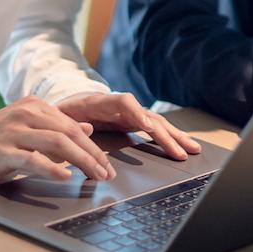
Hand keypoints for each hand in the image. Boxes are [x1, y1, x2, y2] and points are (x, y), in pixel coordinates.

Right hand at [0, 95, 114, 184]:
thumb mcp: (29, 128)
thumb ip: (57, 127)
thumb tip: (87, 127)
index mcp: (35, 106)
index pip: (72, 125)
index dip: (92, 146)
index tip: (106, 164)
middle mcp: (26, 114)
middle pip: (68, 132)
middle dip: (92, 154)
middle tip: (106, 173)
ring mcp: (14, 131)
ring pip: (55, 143)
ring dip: (80, 160)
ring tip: (94, 175)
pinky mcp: (2, 151)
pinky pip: (31, 159)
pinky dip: (51, 168)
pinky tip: (65, 176)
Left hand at [57, 92, 201, 160]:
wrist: (65, 105)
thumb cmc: (61, 114)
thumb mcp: (60, 118)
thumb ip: (71, 123)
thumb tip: (88, 129)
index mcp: (100, 101)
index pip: (124, 102)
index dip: (137, 113)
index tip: (147, 126)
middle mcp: (120, 106)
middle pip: (148, 116)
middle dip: (166, 134)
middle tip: (181, 150)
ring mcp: (129, 113)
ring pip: (156, 122)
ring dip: (175, 136)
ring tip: (192, 148)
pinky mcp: (132, 122)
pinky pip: (154, 129)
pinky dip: (169, 138)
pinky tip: (182, 146)